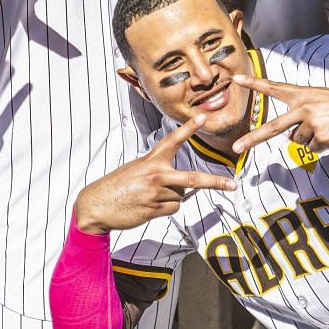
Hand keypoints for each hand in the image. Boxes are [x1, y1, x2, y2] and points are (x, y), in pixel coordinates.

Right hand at [72, 116, 235, 232]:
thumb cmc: (117, 187)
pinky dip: (165, 209)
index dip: (188, 129)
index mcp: (150, 160)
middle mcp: (156, 175)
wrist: (95, 205)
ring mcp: (156, 194)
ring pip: (180, 197)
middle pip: (192, 179)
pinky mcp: (154, 210)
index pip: (173, 141)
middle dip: (215, 182)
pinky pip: (172, 209)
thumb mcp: (137, 171)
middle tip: (233, 184)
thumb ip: (160, 174)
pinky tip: (148, 206)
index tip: (203, 118)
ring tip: (148, 197)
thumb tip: (183, 189)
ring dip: (170, 198)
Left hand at [228, 73, 328, 153]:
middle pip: (273, 126)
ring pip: (297, 141)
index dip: (254, 84)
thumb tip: (290, 139)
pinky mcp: (322, 137)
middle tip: (237, 148)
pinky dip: (322, 147)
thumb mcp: (323, 102)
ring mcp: (312, 122)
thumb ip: (303, 115)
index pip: (274, 87)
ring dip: (310, 140)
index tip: (235, 80)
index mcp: (304, 94)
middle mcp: (304, 106)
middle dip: (253, 139)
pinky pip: (312, 149)